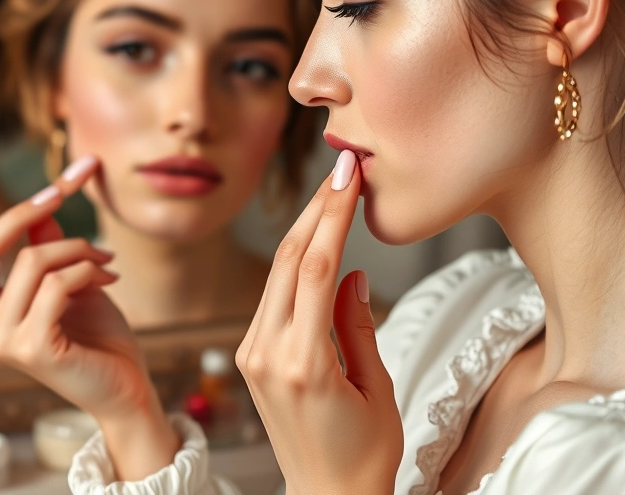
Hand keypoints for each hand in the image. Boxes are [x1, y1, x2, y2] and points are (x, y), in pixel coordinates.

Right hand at [0, 156, 178, 479]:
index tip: (64, 180)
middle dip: (30, 211)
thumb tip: (43, 201)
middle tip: (71, 188)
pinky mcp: (34, 349)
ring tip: (108, 262)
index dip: (17, 209)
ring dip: (80, 250)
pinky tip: (109, 278)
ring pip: (33, 261)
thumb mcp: (68, 281)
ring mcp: (4, 342)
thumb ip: (47, 248)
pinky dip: (87, 270)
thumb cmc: (97, 337)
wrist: (125, 388)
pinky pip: (57, 284)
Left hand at [236, 150, 402, 494]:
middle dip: (315, 209)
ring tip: (331, 193)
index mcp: (303, 363)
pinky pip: (272, 297)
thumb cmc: (362, 455)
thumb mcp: (376, 389)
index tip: (348, 175)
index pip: (316, 269)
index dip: (333, 214)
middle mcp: (266, 354)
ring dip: (303, 230)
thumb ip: (358, 325)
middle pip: (288, 261)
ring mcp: (251, 354)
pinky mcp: (248, 356)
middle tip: (341, 169)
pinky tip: (317, 240)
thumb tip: (352, 272)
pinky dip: (294, 264)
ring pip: (275, 274)